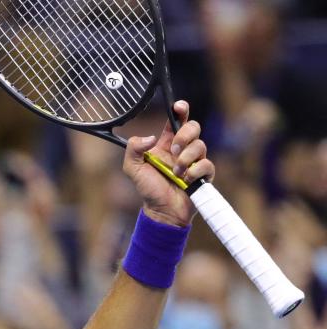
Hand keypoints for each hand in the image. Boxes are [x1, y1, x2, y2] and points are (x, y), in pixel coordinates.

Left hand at [122, 101, 214, 226]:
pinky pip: (206, 164)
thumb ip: (133, 149)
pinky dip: (194, 171)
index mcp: (166, 144)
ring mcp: (195, 161)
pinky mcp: (204, 174)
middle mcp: (182, 149)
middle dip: (185, 134)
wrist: (161, 211)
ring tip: (175, 172)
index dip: (180, 110)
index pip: (177, 121)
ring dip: (185, 158)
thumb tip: (150, 137)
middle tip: (173, 149)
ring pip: (200, 145)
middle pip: (193, 127)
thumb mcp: (132, 167)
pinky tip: (185, 180)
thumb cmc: (148, 189)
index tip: (179, 107)